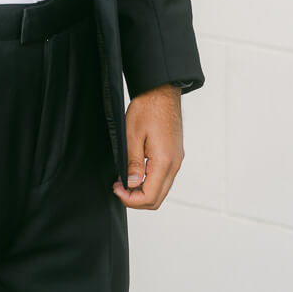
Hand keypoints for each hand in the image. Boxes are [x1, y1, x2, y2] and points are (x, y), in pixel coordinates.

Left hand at [112, 83, 182, 209]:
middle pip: (157, 198)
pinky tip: (135, 172)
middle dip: (136, 200)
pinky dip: (150, 182)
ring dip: (143, 191)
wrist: (162, 91)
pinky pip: (164, 178)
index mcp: (164, 162)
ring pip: (161, 190)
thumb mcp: (132, 135)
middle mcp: (174, 165)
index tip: (116, 188)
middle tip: (118, 187)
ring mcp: (176, 160)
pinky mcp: (174, 155)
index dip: (130, 199)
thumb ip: (133, 163)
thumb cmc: (147, 108)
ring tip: (124, 179)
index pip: (150, 197)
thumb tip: (130, 185)